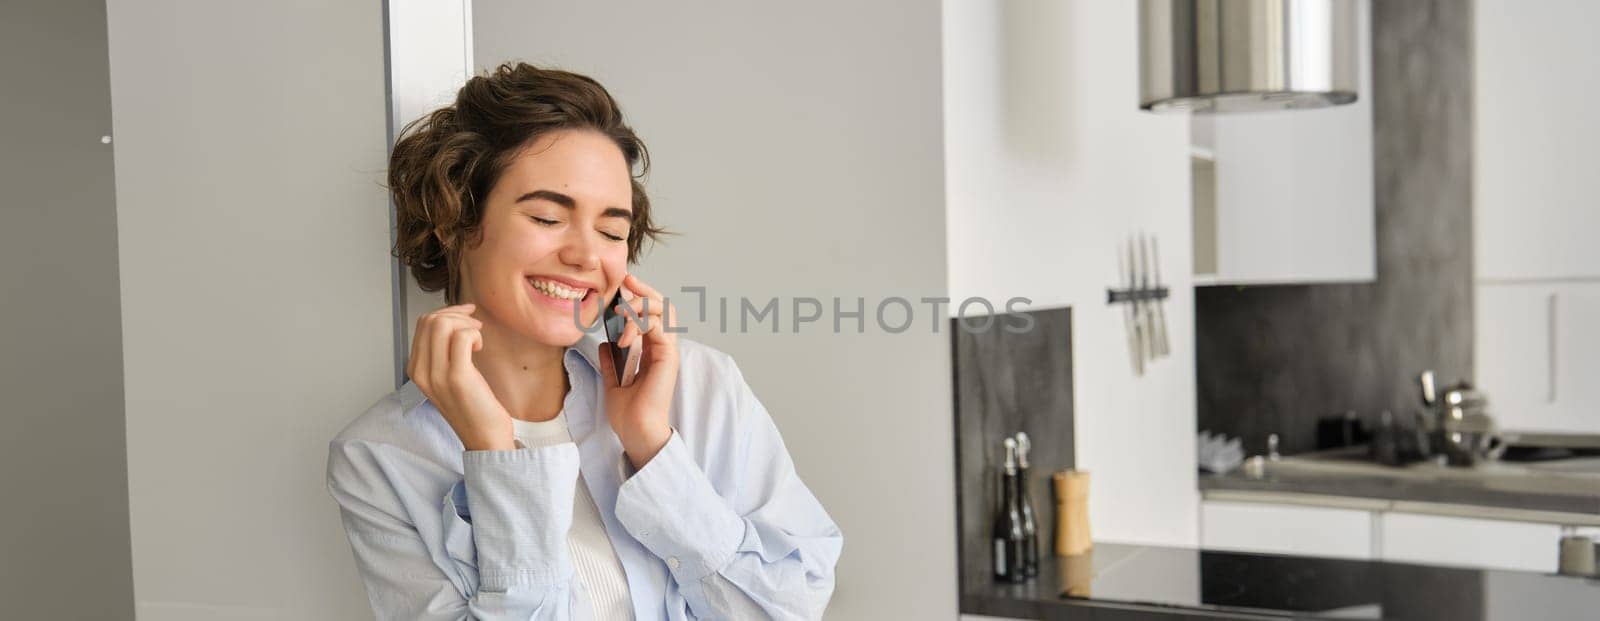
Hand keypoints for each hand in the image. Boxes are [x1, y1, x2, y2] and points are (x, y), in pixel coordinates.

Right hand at [407, 303, 514, 450]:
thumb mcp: (449, 377)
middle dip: (456, 314)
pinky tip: (480, 348)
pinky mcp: (457, 377)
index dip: (446, 312)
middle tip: (475, 325)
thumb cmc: (473, 406)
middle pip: (429, 321)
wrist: (484, 438)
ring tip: (477, 337)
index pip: (421, 325)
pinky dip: (474, 334)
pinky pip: (462, 337)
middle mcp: (421, 372)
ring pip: (441, 324)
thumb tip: (454, 319)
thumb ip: (443, 352)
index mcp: (416, 370)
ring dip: (465, 323)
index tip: (466, 316)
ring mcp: (436, 375)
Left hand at [598, 274, 677, 468]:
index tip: (621, 287)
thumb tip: (604, 344)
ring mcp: (667, 351)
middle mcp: (663, 347)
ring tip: (622, 308)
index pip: (653, 314)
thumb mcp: (613, 380)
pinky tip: (623, 337)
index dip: (640, 297)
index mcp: (652, 351)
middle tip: (626, 281)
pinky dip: (640, 325)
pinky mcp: (668, 357)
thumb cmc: (628, 412)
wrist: (636, 431)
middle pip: (663, 306)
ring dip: (641, 304)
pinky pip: (659, 328)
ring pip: (664, 312)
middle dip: (645, 290)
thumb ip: (611, 361)